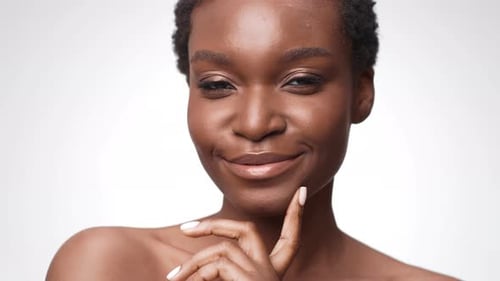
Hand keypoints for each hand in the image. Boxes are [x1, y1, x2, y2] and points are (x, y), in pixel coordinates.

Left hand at [166, 186, 306, 280]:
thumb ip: (222, 278)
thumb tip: (192, 271)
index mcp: (271, 276)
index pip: (291, 240)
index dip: (295, 217)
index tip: (301, 193)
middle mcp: (270, 273)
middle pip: (248, 231)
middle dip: (215, 223)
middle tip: (185, 228)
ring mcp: (261, 277)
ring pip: (223, 250)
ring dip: (193, 262)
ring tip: (171, 279)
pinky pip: (217, 267)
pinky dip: (196, 275)